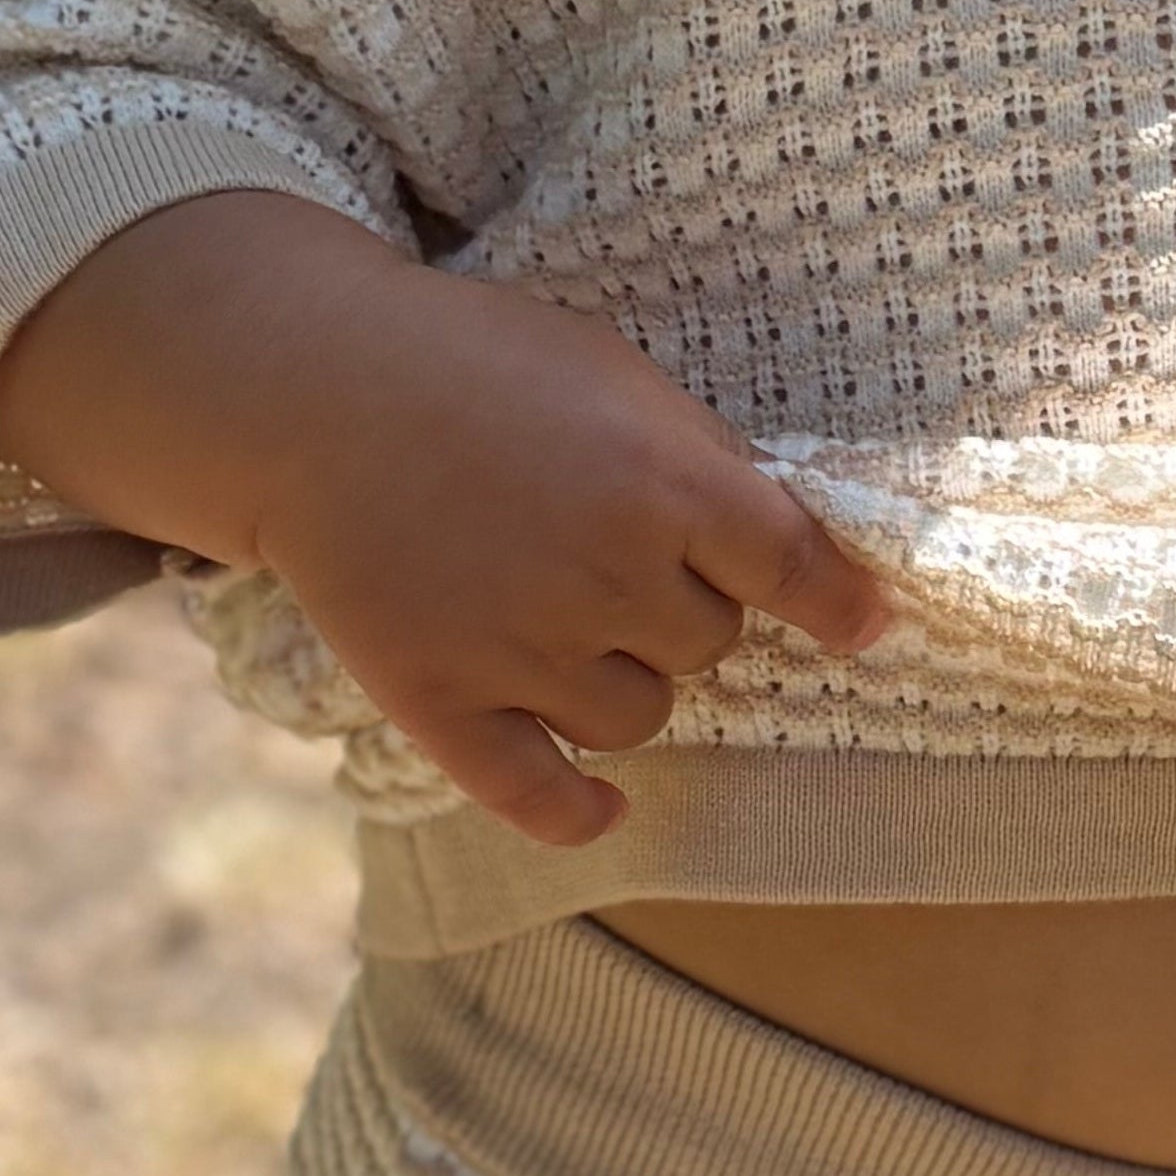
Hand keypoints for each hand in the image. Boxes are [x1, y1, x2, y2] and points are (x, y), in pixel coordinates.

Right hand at [0, 189, 893, 844]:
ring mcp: (521, 649)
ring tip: (565, 622)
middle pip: (710, 645)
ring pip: (641, 718)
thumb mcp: (612, 374)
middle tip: (605, 552)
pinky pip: (536, 794)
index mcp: (662, 484)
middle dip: (682, 608)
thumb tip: (790, 546)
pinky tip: (602, 807)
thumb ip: (699, 460)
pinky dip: (577, 811)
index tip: (866, 627)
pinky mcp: (441, 701)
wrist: (309, 388)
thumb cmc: (474, 364)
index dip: (840, 603)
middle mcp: (606, 577)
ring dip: (626, 683)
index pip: (792, 567)